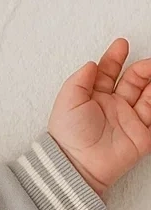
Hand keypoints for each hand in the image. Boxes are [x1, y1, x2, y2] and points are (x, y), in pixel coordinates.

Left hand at [47, 38, 150, 198]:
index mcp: (94, 98)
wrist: (79, 164)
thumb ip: (80, 80)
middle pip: (132, 80)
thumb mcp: (68, 101)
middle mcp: (113, 106)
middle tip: (147, 63)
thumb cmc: (69, 136)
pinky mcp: (142, 135)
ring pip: (147, 95)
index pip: (108, 73)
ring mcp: (128, 119)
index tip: (121, 44)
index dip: (114, 57)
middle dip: (141, 68)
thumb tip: (92, 63)